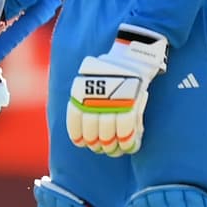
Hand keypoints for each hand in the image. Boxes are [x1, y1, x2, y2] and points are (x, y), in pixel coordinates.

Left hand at [67, 25, 167, 155]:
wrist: (131, 55)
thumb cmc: (109, 70)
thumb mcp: (89, 80)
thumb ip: (84, 98)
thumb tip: (82, 124)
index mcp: (80, 93)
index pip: (75, 121)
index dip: (78, 136)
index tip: (82, 144)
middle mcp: (94, 100)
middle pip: (91, 132)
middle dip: (96, 144)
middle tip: (101, 149)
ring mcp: (112, 102)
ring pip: (107, 134)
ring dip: (111, 146)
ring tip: (113, 150)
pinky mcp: (130, 103)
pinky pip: (126, 129)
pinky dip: (127, 141)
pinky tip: (128, 146)